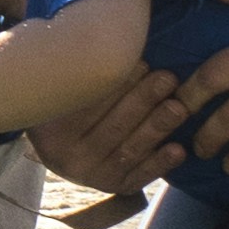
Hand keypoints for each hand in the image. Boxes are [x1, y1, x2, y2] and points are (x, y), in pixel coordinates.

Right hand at [24, 62, 196, 195]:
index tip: (142, 62)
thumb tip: (109, 40)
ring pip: (128, 151)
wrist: (64, 148)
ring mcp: (92, 178)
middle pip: (111, 128)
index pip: (87, 107)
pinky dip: (160, 164)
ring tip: (179, 107)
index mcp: (50, 132)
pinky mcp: (114, 188)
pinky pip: (139, 177)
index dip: (117, 84)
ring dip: (157, 128)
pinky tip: (178, 150)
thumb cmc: (70, 104)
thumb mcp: (62, 91)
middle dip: (142, 101)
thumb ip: (78, 74)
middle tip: (167, 78)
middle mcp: (68, 160)